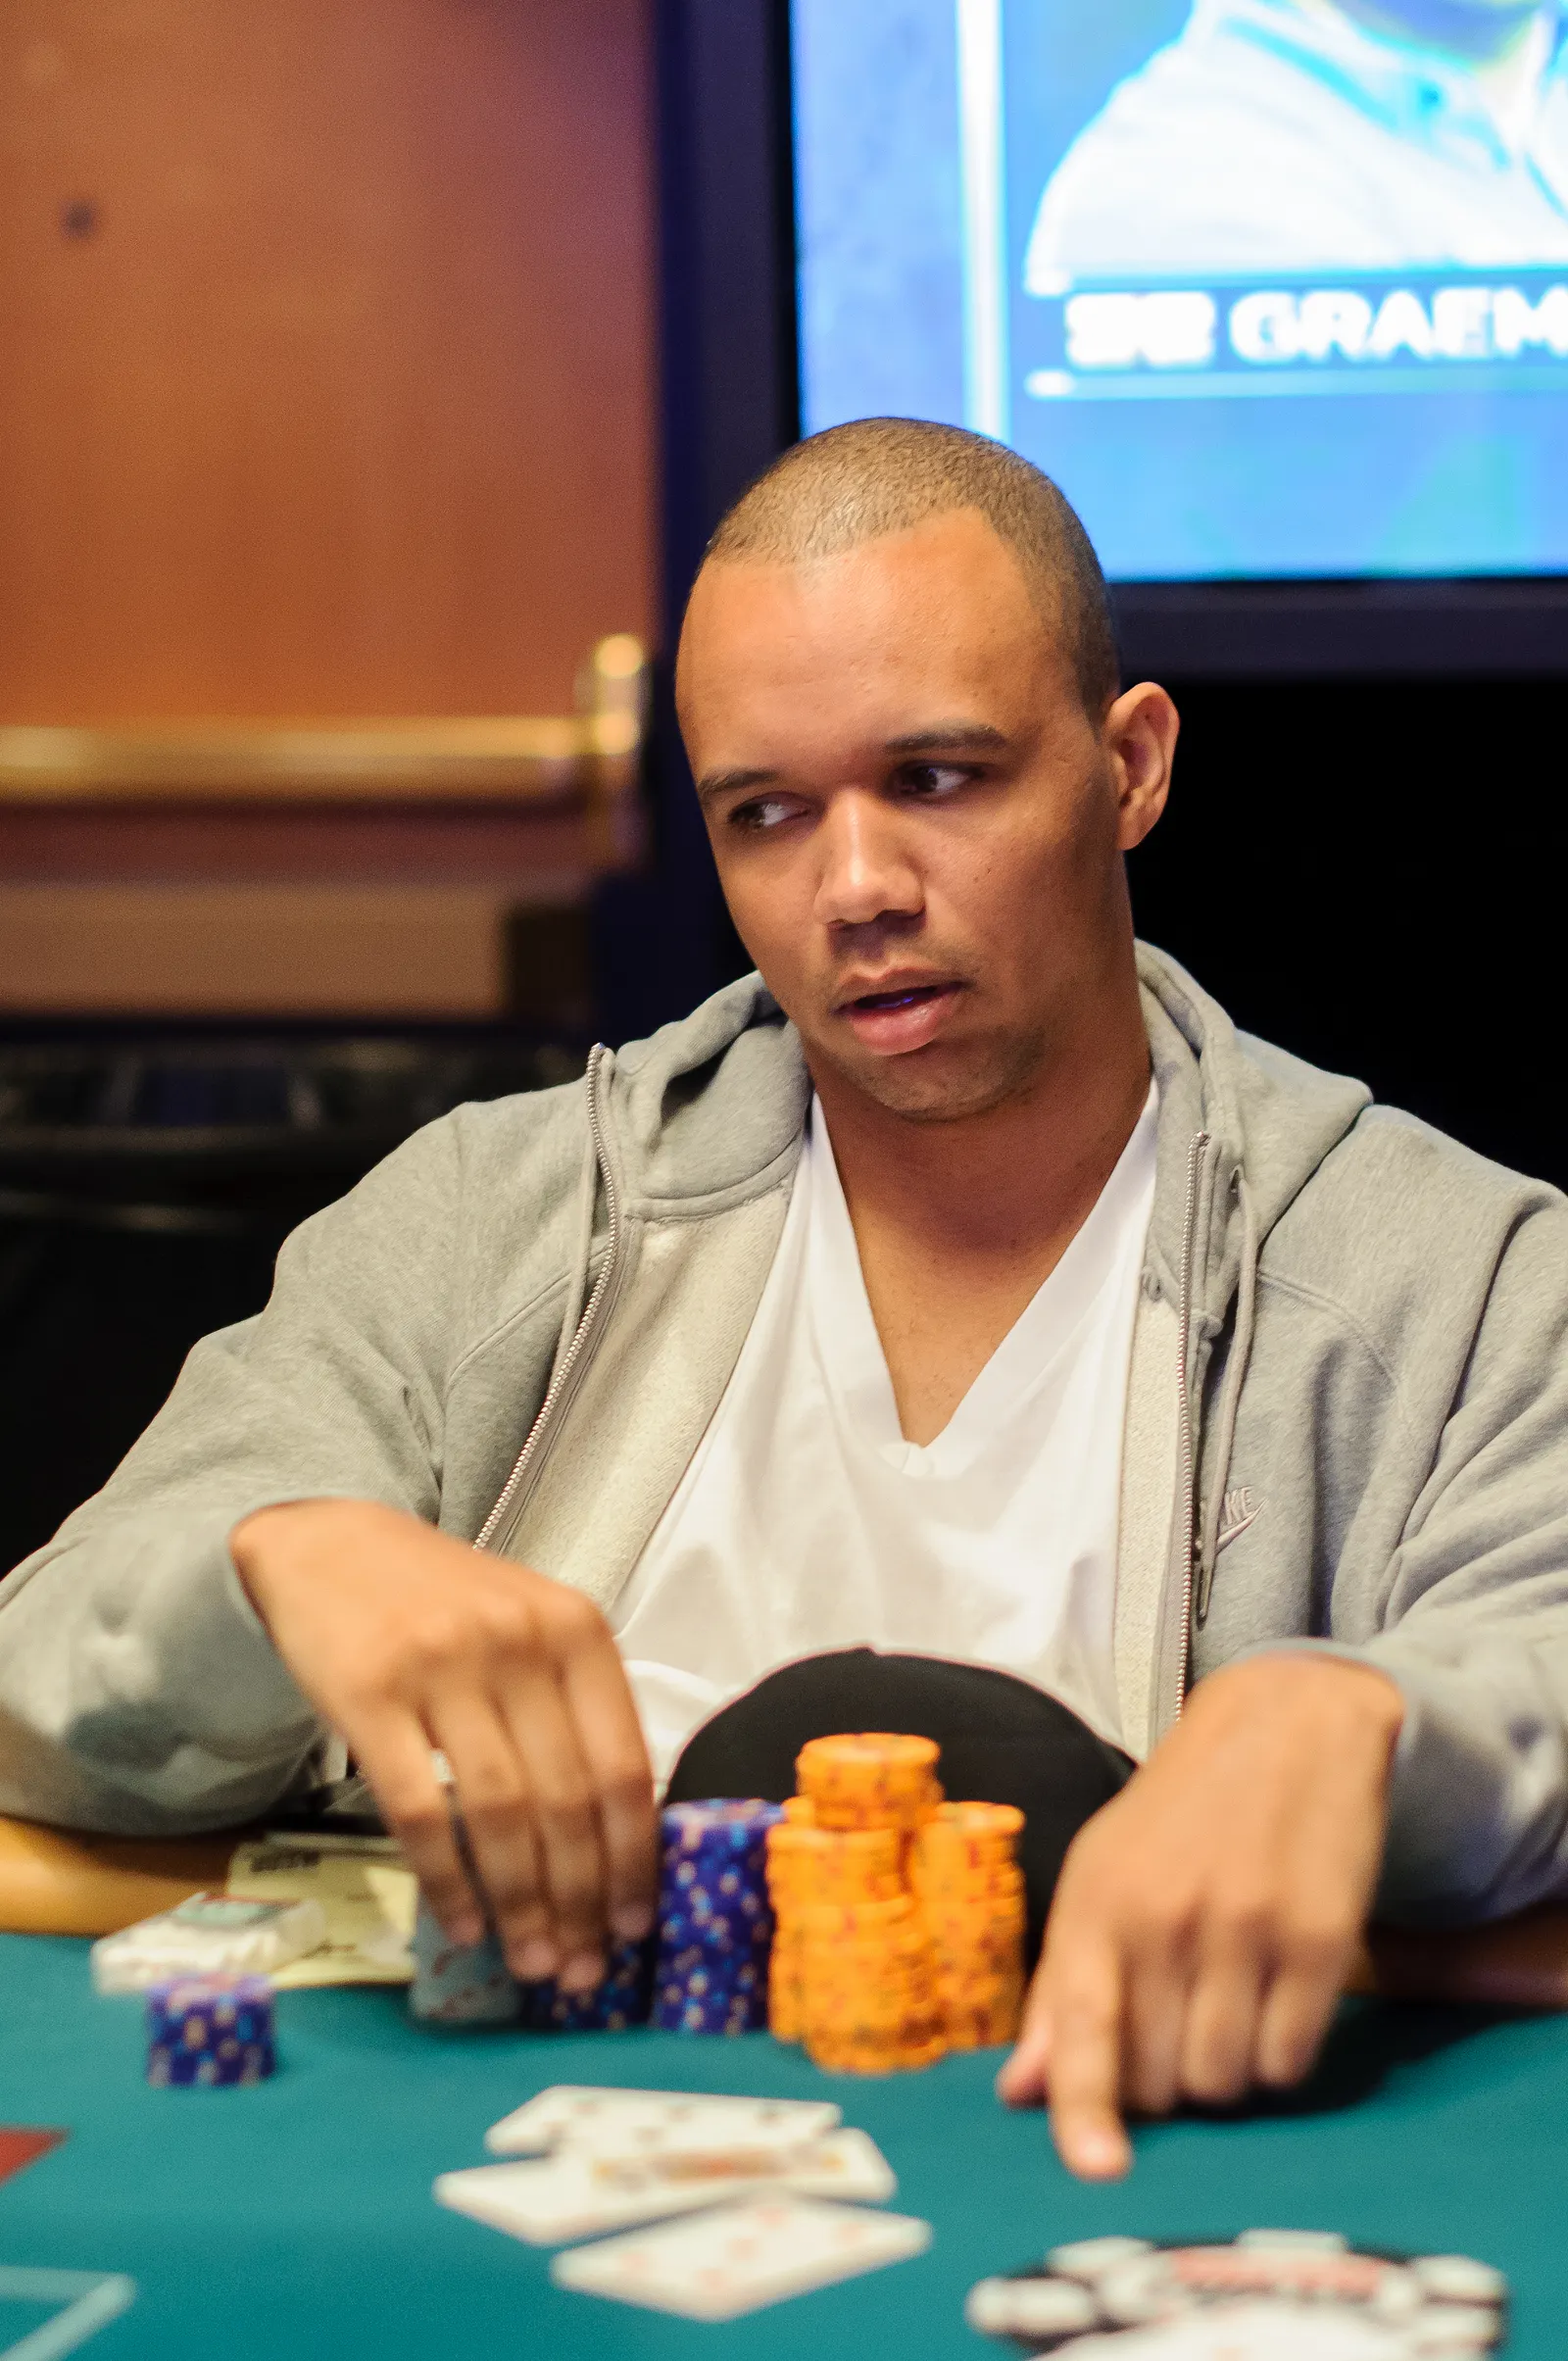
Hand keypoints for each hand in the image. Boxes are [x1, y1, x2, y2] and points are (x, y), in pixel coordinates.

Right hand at [231, 1499, 656, 1990]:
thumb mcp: (531, 1630)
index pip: (624, 1765)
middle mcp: (518, 1643)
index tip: (636, 1925)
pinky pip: (419, 1811)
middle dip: (580, 1902)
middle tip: (581, 1969)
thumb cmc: (447, 1605)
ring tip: (532, 1961)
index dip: (634, 1858)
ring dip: (521, 1905)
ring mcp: (443, 1666)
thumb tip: (619, 1845)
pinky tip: (463, 1924)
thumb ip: (575, 1713)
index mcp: (577, 1630)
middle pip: (567, 1801)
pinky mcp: (369, 1695)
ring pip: (500, 1815)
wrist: (331, 1546)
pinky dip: (448, 1881)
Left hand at [996, 1653, 1402, 2178]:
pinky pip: (1290, 2060)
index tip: (1099, 2171)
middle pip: (1157, 2080)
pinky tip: (1273, 1999)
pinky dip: (1279, 2055)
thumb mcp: (1102, 1876)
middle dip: (1160, 2081)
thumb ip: (1062, 1987)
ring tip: (1225, 2003)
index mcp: (1099, 1901)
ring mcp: (1248, 1927)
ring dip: (1223, 2072)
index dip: (1085, 2109)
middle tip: (1174, 2022)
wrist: (1286, 1725)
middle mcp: (1168, 1915)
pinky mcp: (1321, 1939)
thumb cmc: (1178, 1817)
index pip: (1083, 2025)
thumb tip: (1018, 2092)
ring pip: (1225, 2081)